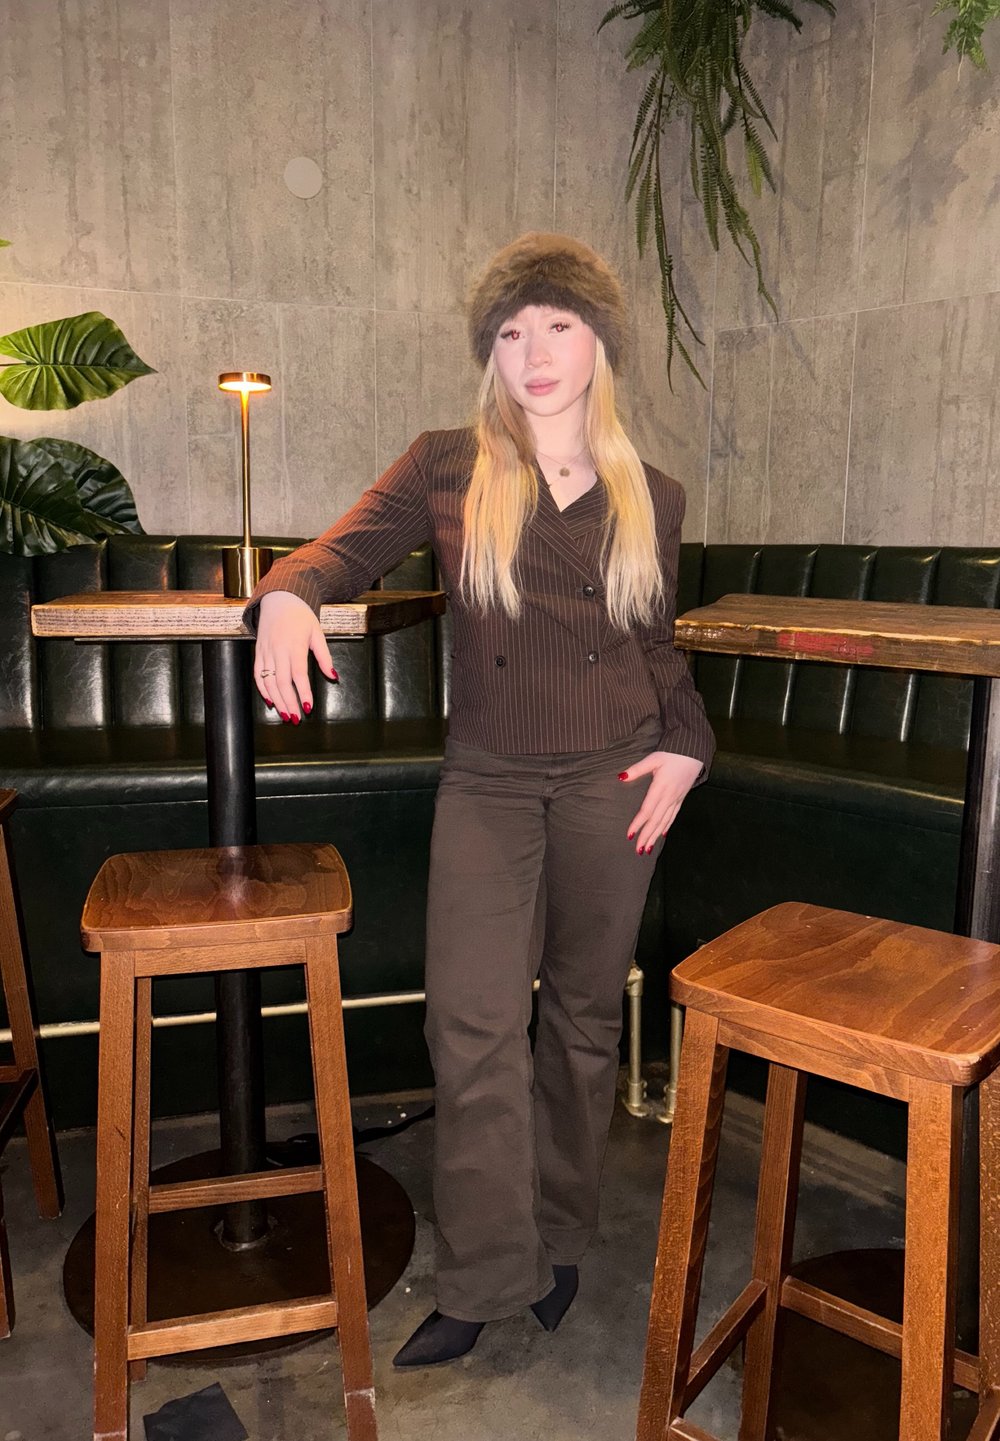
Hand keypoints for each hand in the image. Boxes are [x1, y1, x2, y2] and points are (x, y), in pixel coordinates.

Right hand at [254, 590, 337, 721]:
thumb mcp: (317, 633)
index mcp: (295, 646)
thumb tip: (333, 676)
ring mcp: (266, 651)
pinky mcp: (258, 652)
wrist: (279, 598)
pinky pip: (258, 674)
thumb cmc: (301, 616)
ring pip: (268, 681)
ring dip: (276, 700)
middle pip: (281, 682)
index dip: (302, 692)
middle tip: (296, 719)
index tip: (308, 707)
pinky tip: (270, 701)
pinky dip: (262, 689)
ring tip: (285, 714)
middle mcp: (278, 650)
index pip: (298, 675)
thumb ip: (324, 657)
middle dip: (289, 702)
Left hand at [619, 750, 702, 854]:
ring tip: (648, 848)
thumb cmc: (672, 754)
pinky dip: (666, 826)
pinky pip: (673, 816)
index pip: (647, 810)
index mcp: (661, 787)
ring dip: (655, 836)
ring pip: (665, 821)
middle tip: (638, 850)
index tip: (630, 835)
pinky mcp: (681, 798)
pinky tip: (661, 834)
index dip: (638, 824)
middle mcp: (669, 797)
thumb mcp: (653, 758)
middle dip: (646, 836)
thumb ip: (637, 769)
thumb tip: (621, 777)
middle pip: (656, 820)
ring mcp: (676, 799)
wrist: (693, 752)